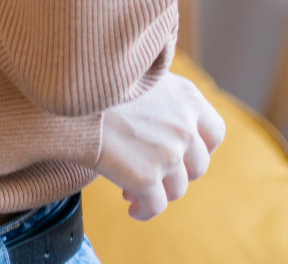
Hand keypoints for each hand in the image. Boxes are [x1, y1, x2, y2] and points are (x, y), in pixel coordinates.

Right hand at [94, 72, 225, 220]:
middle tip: (151, 171)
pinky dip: (144, 211)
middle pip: (197, 166)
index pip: (215, 132)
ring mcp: (168, 154)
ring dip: (157, 191)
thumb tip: (166, 122)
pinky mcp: (146, 177)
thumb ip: (164, 98)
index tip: (183, 153)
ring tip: (131, 187)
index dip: (201, 147)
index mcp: (187, 98)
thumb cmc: (100, 80)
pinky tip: (131, 207)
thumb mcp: (143, 76)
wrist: (72, 90)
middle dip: (176, 173)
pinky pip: (155, 207)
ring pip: (177, 189)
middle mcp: (184, 126)